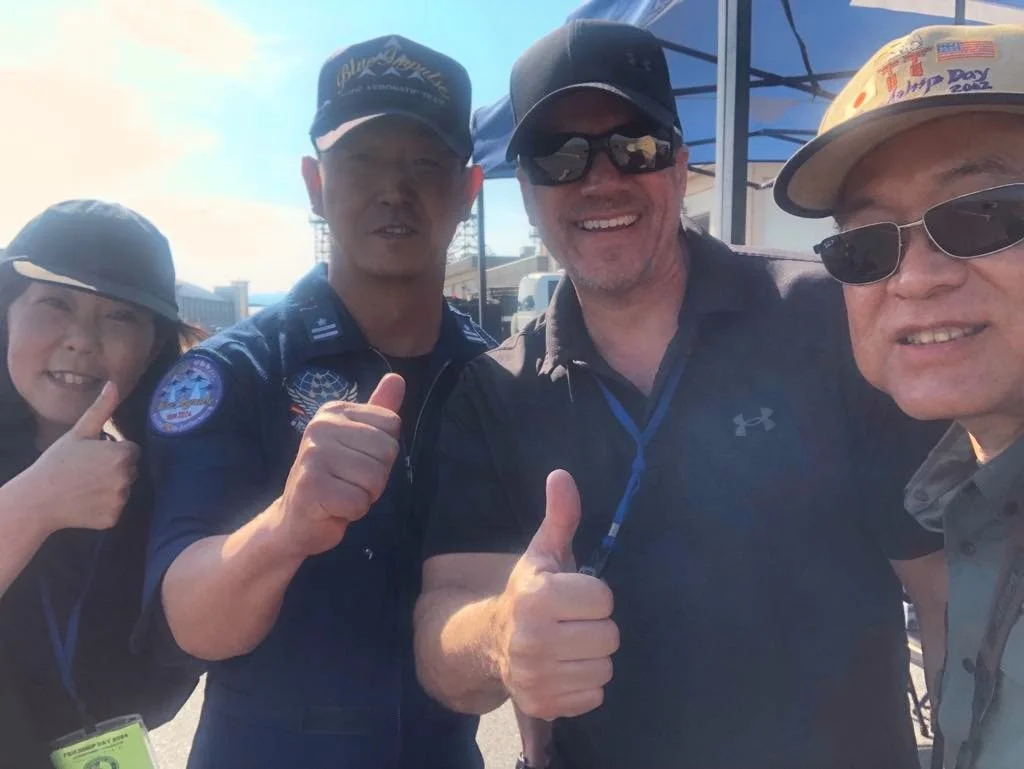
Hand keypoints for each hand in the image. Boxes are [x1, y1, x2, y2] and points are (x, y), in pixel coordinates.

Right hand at [24, 381, 138, 532]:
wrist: (37, 499)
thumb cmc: (57, 462)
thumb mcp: (79, 432)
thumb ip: (101, 409)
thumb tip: (114, 384)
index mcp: (122, 455)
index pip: (132, 450)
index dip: (114, 451)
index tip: (95, 455)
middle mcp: (127, 478)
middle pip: (132, 470)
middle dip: (116, 469)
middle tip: (88, 471)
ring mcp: (121, 500)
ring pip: (125, 490)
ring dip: (112, 488)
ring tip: (86, 486)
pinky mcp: (114, 518)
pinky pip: (116, 509)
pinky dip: (105, 507)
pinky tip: (86, 502)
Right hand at [273, 373, 404, 558]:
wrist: (297, 518)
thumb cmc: (335, 478)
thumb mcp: (358, 441)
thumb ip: (379, 411)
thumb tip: (397, 378)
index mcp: (334, 410)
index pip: (392, 424)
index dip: (383, 452)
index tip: (357, 461)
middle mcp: (321, 426)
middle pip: (386, 451)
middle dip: (377, 476)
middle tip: (350, 481)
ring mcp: (313, 454)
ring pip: (375, 478)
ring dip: (365, 495)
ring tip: (342, 493)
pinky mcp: (311, 486)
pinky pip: (359, 501)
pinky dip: (353, 511)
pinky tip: (334, 508)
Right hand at [497, 470, 619, 720]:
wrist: (490, 642)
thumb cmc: (528, 594)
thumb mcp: (543, 553)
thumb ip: (560, 516)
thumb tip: (562, 476)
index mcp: (537, 598)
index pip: (604, 599)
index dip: (593, 596)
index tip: (573, 596)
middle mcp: (534, 640)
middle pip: (609, 637)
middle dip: (595, 627)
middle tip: (573, 623)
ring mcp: (537, 676)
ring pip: (604, 668)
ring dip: (592, 657)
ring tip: (569, 645)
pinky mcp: (543, 704)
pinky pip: (594, 697)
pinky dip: (584, 684)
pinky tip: (564, 669)